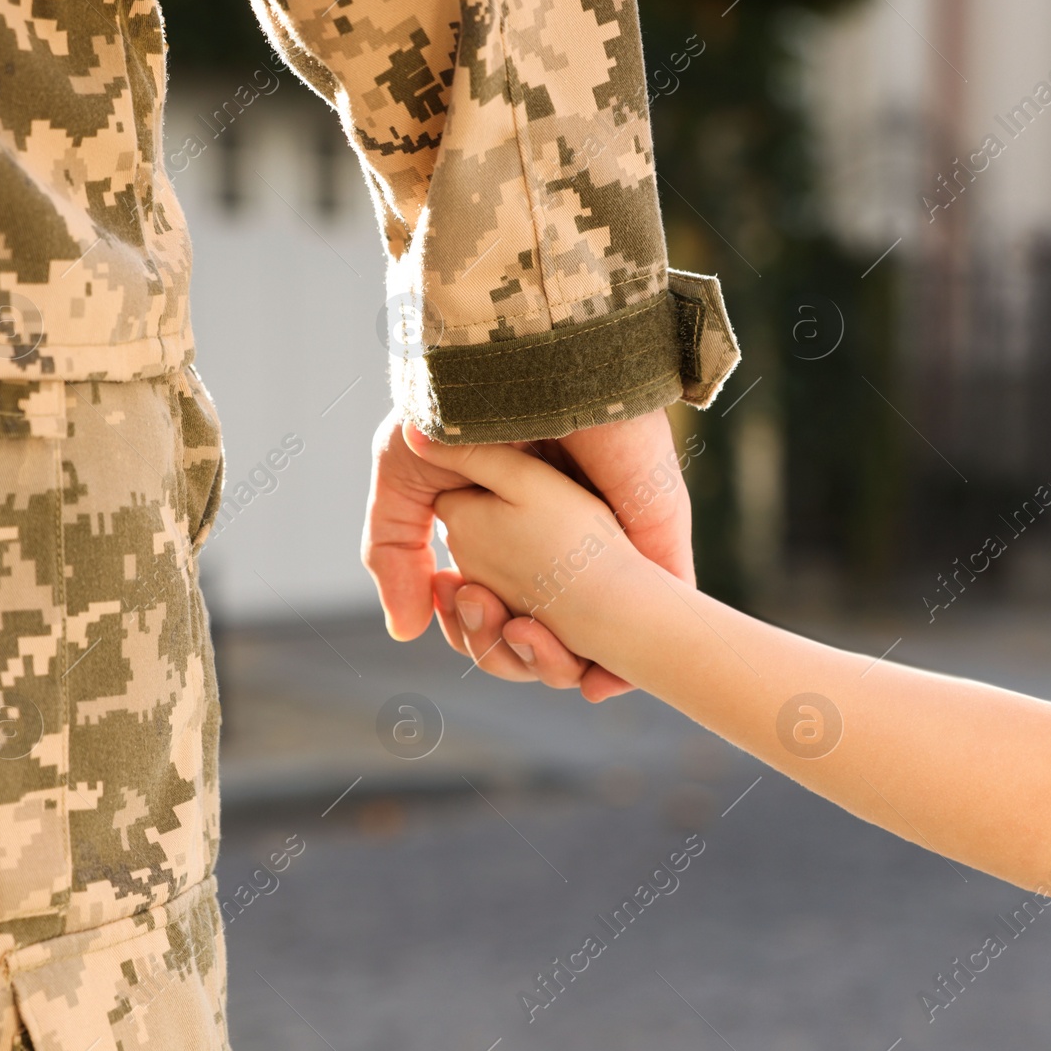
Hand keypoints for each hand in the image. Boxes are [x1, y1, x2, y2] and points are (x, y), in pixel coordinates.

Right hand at [362, 408, 695, 699]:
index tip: (455, 604)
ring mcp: (614, 549)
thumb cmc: (463, 406)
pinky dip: (626, 669)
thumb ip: (395, 555)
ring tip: (525, 634)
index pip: (498, 615)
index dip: (474, 632)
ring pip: (595, 645)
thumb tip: (405, 630)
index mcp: (515, 536)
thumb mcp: (407, 481)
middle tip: (489, 616)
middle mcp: (566, 548)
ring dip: (555, 667)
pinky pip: (652, 628)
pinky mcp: (656, 545)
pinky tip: (597, 683)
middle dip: (508, 652)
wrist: (522, 367)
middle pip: (542, 640)